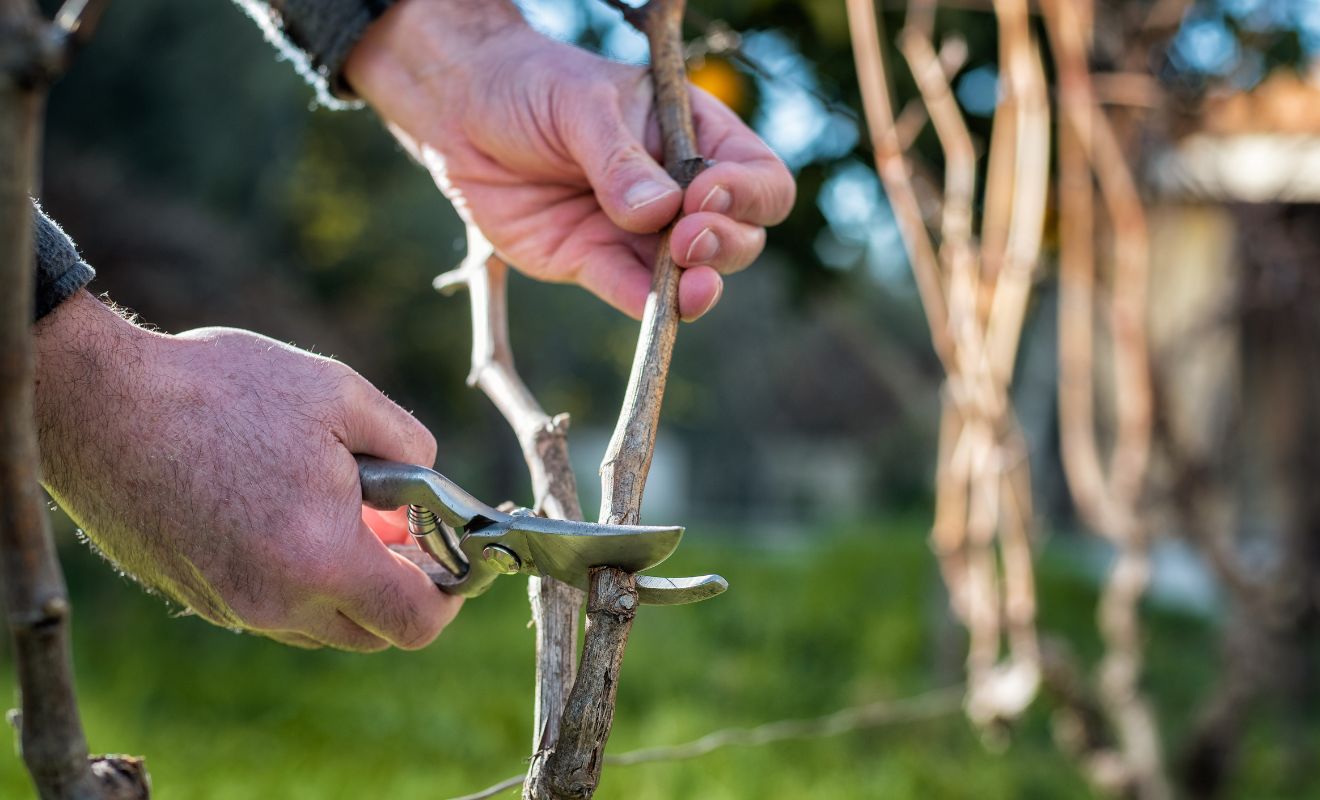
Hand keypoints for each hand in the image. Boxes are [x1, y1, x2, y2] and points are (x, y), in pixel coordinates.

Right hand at [35, 292, 459, 650]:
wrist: (98, 403)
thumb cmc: (221, 391)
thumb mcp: (341, 396)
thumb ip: (411, 447)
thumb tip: (432, 490)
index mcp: (320, 559)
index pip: (416, 623)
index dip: (451, 595)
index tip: (454, 557)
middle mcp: (275, 602)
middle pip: (373, 634)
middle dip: (402, 588)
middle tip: (403, 527)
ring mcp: (230, 607)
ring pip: (321, 624)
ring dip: (350, 584)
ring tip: (343, 511)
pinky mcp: (197, 596)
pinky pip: (274, 608)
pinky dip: (301, 579)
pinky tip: (289, 515)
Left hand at [345, 0, 795, 319]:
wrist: (460, 112)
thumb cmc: (531, 87)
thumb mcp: (580, 106)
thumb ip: (619, 159)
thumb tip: (659, 212)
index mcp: (696, 137)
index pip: (757, 176)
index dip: (746, 194)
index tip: (705, 194)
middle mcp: (679, 190)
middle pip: (739, 234)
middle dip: (724, 242)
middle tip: (687, 237)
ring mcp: (640, 233)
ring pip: (693, 274)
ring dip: (697, 284)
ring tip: (689, 283)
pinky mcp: (595, 263)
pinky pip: (633, 294)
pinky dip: (649, 309)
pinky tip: (657, 311)